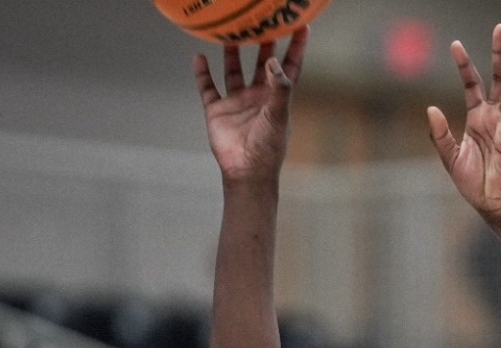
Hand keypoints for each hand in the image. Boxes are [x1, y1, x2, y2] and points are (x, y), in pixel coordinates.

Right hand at [194, 31, 307, 183]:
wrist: (246, 170)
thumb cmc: (268, 147)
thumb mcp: (279, 115)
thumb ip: (280, 87)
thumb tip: (274, 61)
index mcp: (277, 97)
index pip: (290, 67)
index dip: (296, 47)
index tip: (301, 26)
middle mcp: (258, 96)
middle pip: (261, 63)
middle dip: (263, 44)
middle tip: (262, 22)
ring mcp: (237, 102)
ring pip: (234, 71)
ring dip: (232, 53)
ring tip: (230, 34)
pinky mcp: (217, 110)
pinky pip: (208, 87)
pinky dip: (202, 73)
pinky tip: (199, 57)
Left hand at [427, 25, 500, 221]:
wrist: (491, 206)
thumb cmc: (474, 182)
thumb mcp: (449, 156)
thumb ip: (440, 133)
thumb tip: (430, 108)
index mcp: (477, 118)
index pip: (472, 84)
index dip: (464, 65)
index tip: (455, 44)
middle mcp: (493, 117)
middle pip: (497, 78)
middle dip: (497, 54)